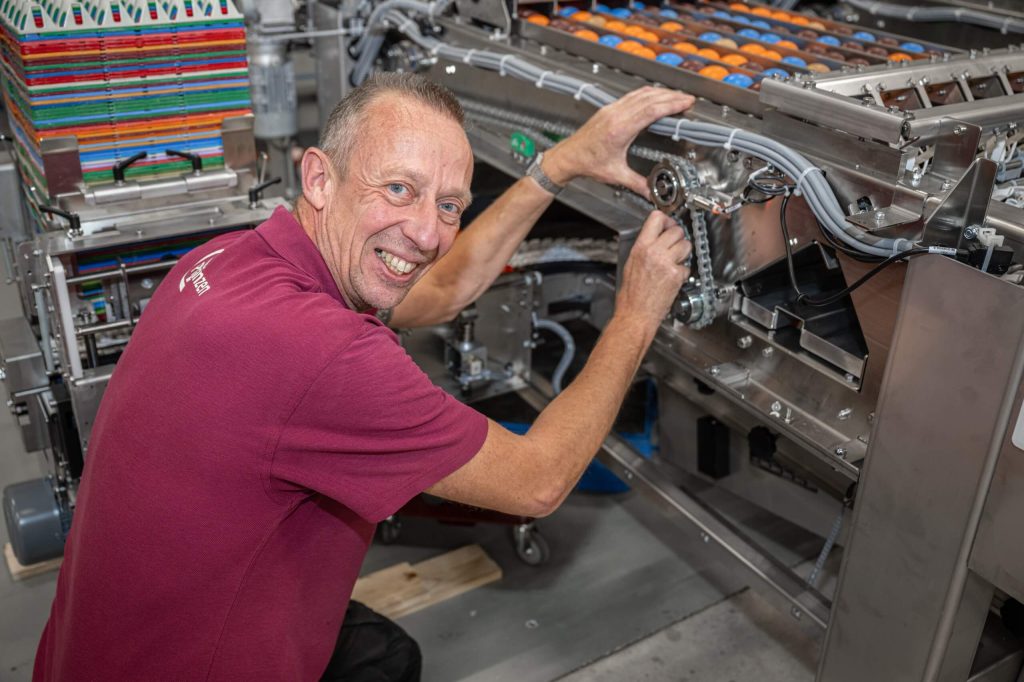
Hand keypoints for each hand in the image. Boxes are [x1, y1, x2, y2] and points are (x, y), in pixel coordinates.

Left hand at [542, 87, 694, 197]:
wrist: (568, 157)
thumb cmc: (587, 163)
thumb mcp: (615, 175)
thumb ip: (637, 183)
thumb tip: (651, 192)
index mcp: (619, 129)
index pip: (651, 110)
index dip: (671, 104)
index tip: (685, 102)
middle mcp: (615, 115)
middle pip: (649, 98)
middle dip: (671, 96)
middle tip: (687, 98)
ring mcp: (611, 110)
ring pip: (640, 94)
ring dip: (660, 93)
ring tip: (675, 96)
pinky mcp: (608, 109)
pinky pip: (631, 96)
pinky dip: (647, 94)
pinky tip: (654, 95)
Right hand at [616, 211, 690, 328]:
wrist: (635, 314)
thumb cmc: (631, 294)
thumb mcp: (631, 264)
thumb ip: (644, 247)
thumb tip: (656, 237)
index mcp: (640, 247)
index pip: (657, 218)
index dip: (666, 220)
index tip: (668, 225)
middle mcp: (654, 252)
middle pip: (676, 230)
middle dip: (678, 237)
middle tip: (674, 246)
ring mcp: (666, 263)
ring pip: (686, 244)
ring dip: (683, 252)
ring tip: (675, 261)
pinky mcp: (676, 275)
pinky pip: (686, 265)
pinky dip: (683, 271)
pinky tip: (673, 277)